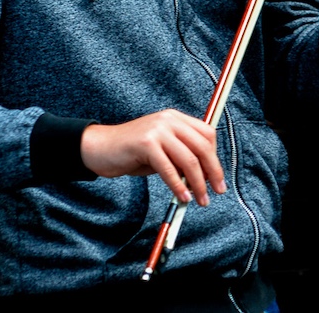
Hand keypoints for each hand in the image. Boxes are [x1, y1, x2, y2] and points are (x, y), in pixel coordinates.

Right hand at [79, 109, 226, 205]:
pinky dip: (178, 186)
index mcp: (175, 118)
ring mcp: (157, 130)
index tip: (217, 177)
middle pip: (202, 146)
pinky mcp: (146, 143)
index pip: (207, 134)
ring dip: (198, 183)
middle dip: (213, 171)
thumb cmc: (132, 151)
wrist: (101, 148)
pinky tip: (182, 197)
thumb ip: (181, 157)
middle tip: (218, 190)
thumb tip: (205, 177)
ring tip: (201, 199)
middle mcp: (168, 120)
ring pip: (188, 159)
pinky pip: (168, 168)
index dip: (215, 157)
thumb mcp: (162, 149)